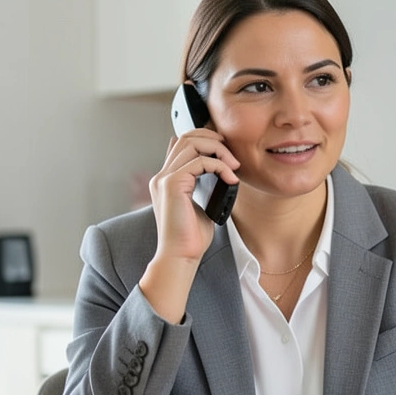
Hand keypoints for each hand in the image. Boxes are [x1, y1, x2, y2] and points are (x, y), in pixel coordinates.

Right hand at [139, 130, 238, 321]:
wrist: (181, 256)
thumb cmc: (191, 238)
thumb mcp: (200, 205)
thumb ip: (203, 186)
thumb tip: (218, 172)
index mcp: (166, 180)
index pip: (180, 144)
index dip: (203, 138)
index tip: (225, 149)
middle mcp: (162, 176)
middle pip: (185, 138)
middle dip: (211, 138)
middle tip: (232, 154)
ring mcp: (164, 179)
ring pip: (191, 144)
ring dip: (218, 150)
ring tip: (234, 166)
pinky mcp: (172, 184)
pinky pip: (200, 161)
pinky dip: (220, 166)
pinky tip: (231, 179)